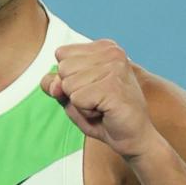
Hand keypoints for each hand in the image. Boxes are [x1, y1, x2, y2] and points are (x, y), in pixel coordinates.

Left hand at [39, 40, 160, 158]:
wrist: (132, 137)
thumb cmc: (103, 115)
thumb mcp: (71, 95)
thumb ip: (55, 84)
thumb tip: (54, 83)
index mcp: (103, 47)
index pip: (61, 54)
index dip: (68, 77)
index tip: (91, 88)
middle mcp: (112, 52)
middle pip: (63, 68)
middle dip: (73, 90)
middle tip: (97, 99)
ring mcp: (114, 67)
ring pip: (68, 85)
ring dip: (80, 103)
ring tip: (101, 105)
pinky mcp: (113, 86)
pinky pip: (77, 99)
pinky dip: (85, 111)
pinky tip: (104, 111)